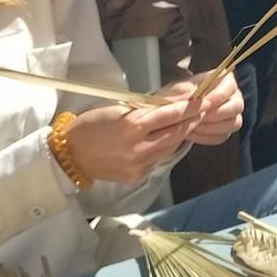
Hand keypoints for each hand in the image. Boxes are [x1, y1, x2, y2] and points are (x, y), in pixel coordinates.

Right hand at [60, 99, 197, 184]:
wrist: (71, 155)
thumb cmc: (92, 125)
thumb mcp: (119, 110)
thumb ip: (145, 110)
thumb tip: (172, 104)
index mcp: (132, 126)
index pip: (170, 115)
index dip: (190, 107)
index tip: (204, 100)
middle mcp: (139, 147)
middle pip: (176, 133)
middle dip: (192, 120)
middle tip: (205, 109)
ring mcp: (139, 165)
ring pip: (170, 147)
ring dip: (181, 134)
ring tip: (192, 121)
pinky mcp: (138, 176)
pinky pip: (158, 159)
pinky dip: (164, 148)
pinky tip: (167, 139)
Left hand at [153, 74, 244, 146]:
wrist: (177, 108)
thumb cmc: (181, 94)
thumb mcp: (180, 89)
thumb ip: (186, 92)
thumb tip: (191, 98)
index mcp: (227, 80)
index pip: (229, 88)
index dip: (215, 98)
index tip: (200, 106)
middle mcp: (235, 96)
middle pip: (237, 107)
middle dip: (215, 115)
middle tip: (196, 118)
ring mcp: (233, 114)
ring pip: (233, 124)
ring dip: (210, 128)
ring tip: (191, 127)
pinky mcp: (226, 130)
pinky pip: (222, 136)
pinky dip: (206, 137)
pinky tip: (191, 133)